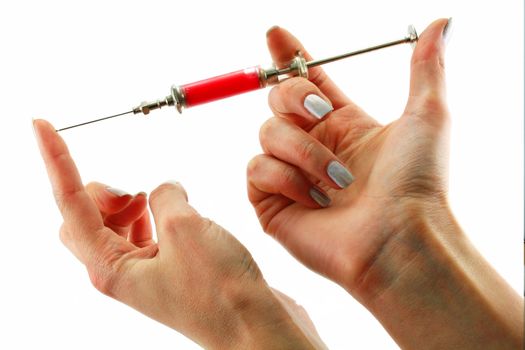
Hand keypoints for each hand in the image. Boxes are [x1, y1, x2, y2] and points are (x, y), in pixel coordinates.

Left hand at [33, 119, 325, 348]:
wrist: (254, 326)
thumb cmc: (220, 291)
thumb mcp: (185, 228)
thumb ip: (165, 196)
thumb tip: (166, 191)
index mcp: (110, 266)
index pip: (70, 203)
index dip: (55, 160)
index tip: (41, 125)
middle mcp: (120, 271)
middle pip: (82, 218)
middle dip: (101, 192)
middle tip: (134, 190)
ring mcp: (143, 272)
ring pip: (112, 226)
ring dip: (127, 203)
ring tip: (155, 199)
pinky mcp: (167, 269)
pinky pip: (141, 233)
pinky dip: (150, 213)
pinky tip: (174, 210)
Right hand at [248, 20, 450, 292]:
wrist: (400, 240)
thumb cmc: (416, 183)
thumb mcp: (427, 115)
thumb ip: (425, 66)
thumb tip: (440, 24)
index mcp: (342, 124)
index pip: (306, 80)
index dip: (288, 57)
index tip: (276, 34)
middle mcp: (313, 146)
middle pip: (276, 99)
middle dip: (293, 96)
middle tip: (320, 112)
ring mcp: (291, 176)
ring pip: (266, 134)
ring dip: (304, 152)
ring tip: (337, 181)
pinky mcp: (272, 203)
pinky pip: (257, 170)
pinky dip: (285, 179)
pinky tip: (315, 199)